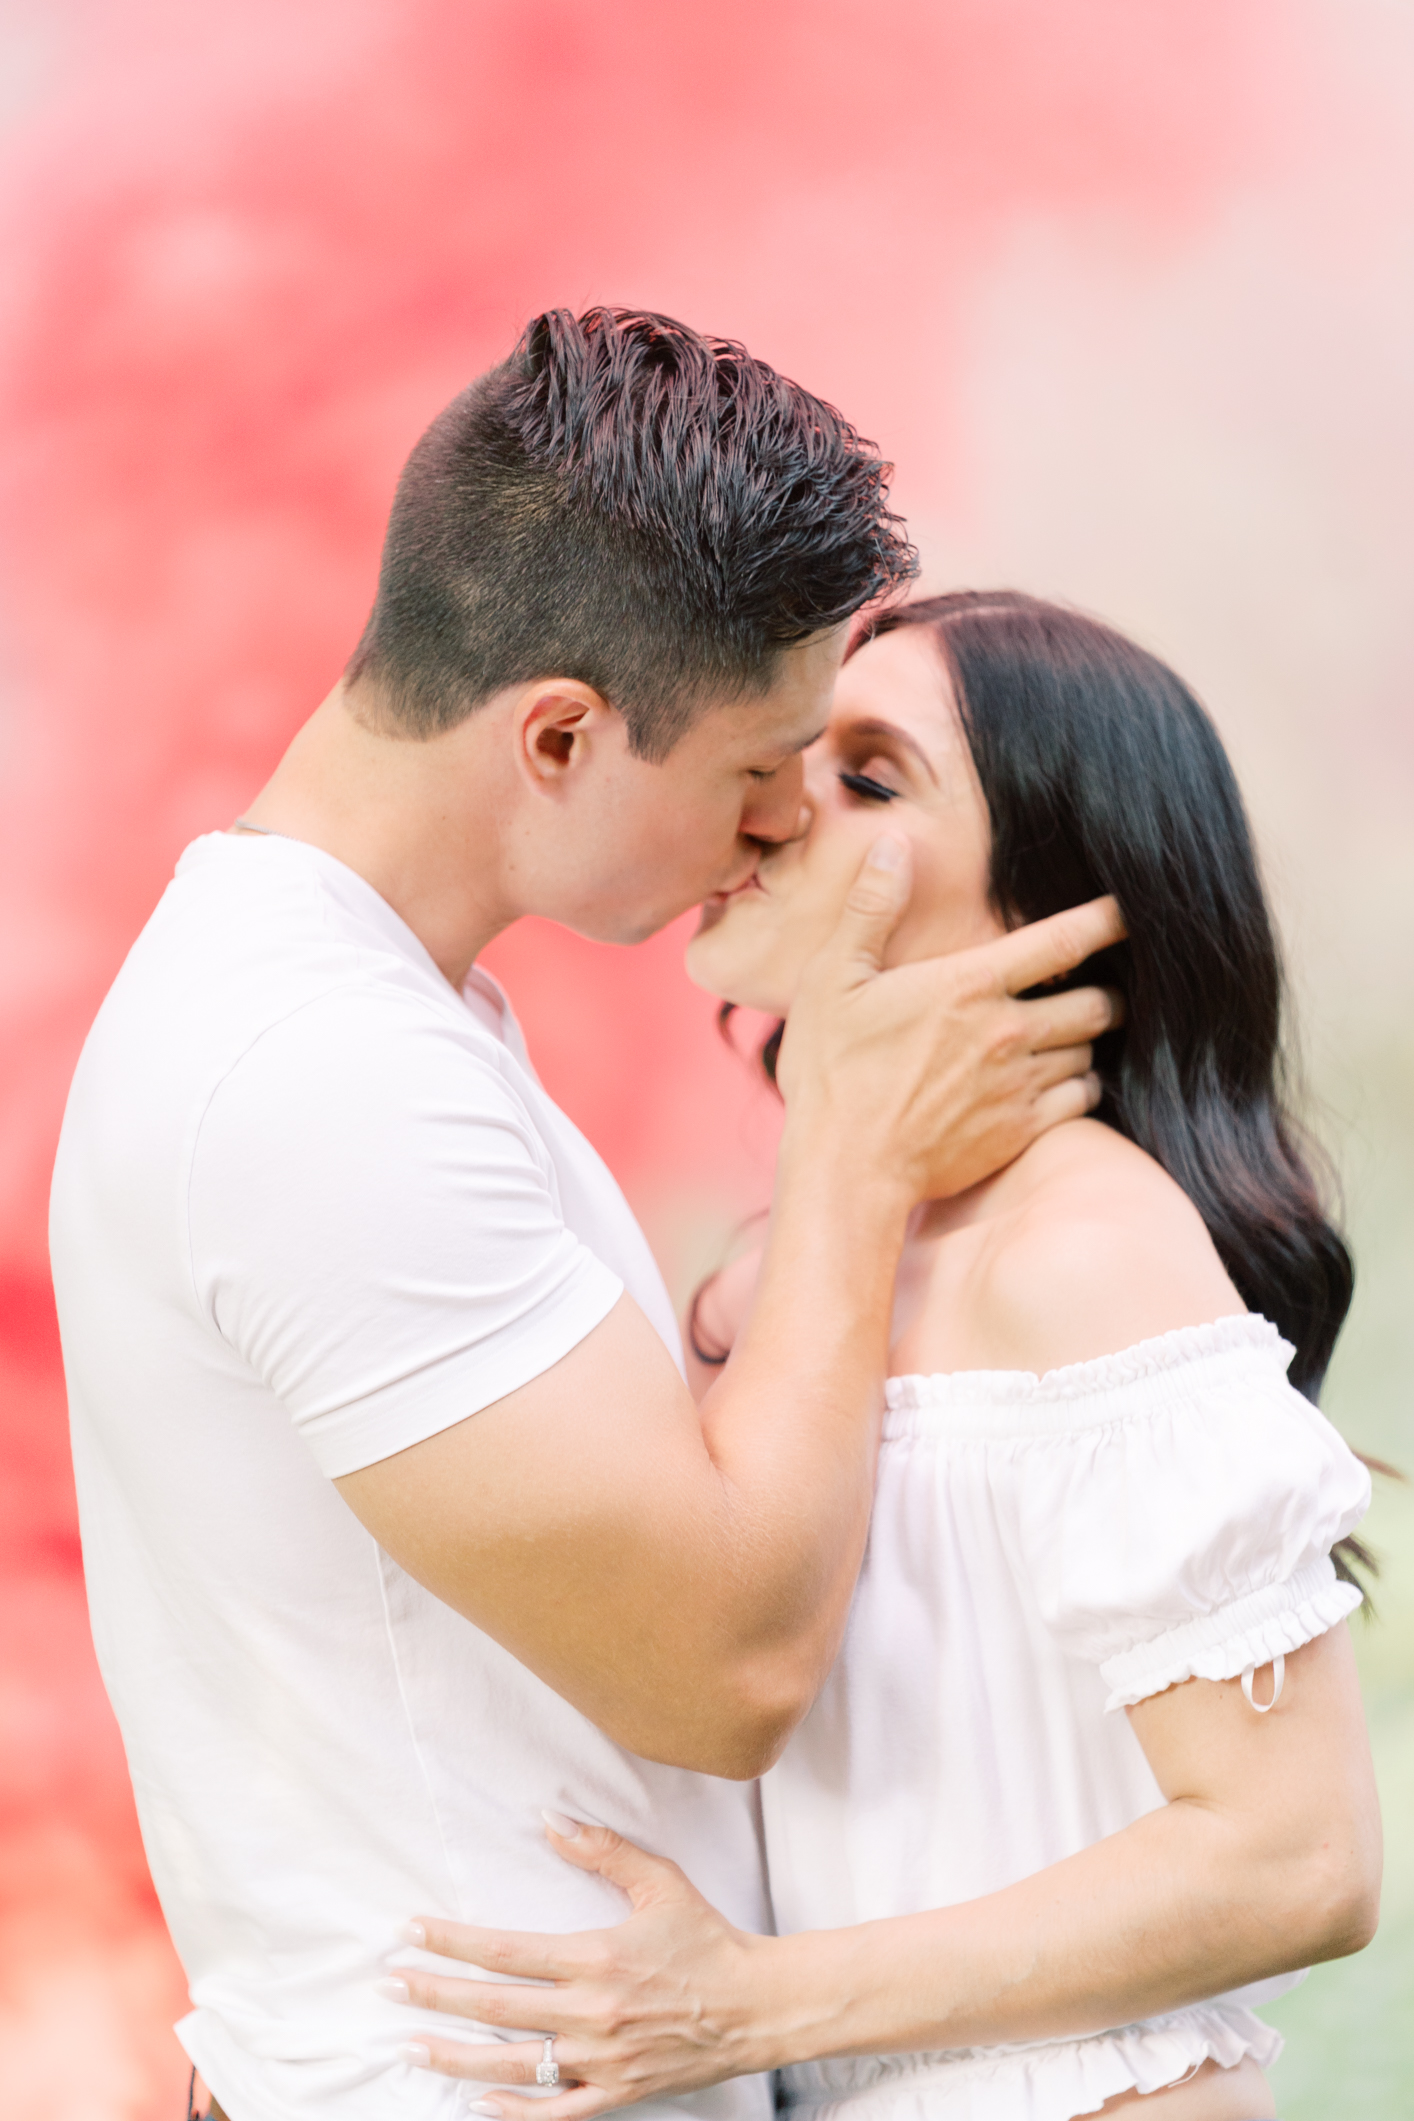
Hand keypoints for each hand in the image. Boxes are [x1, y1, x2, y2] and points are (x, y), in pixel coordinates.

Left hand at [392, 1817, 770, 2118]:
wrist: (757, 2007)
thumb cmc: (707, 1939)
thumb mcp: (660, 1882)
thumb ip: (603, 1849)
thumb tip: (551, 1818)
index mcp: (597, 1958)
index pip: (506, 1951)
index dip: (452, 1942)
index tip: (410, 1932)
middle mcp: (592, 2013)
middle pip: (495, 2007)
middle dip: (436, 1994)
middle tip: (390, 1985)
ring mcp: (602, 2060)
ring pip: (513, 2065)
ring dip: (455, 2057)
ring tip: (412, 2046)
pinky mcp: (618, 2093)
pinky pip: (556, 2113)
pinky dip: (515, 2112)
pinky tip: (480, 2101)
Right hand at [776, 835, 1124, 1200]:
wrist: (846, 1170)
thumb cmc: (832, 1073)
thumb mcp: (833, 979)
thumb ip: (870, 909)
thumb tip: (892, 845)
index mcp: (969, 985)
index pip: (1063, 940)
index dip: (1107, 920)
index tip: (1128, 911)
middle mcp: (1007, 1032)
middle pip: (1096, 1002)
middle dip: (1106, 990)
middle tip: (1097, 986)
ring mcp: (1019, 1085)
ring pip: (1090, 1051)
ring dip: (1087, 1039)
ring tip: (1073, 1034)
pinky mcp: (1021, 1132)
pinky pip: (1082, 1100)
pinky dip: (1081, 1086)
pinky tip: (1061, 1082)